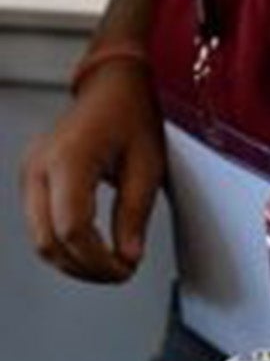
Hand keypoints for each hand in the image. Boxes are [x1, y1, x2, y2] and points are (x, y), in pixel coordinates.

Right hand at [19, 61, 164, 282]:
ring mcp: (30, 172)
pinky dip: (63, 244)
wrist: (112, 86)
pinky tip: (91, 250)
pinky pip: (40, 224)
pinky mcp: (32, 179)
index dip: (97, 259)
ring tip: (109, 267)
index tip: (124, 270)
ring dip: (72, 261)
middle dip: (84, 267)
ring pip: (39, 238)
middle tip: (119, 274)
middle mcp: (39, 166)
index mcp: (70, 158)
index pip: (72, 227)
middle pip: (48, 239)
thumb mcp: (148, 165)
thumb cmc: (132, 115)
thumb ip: (135, 214)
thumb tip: (127, 257)